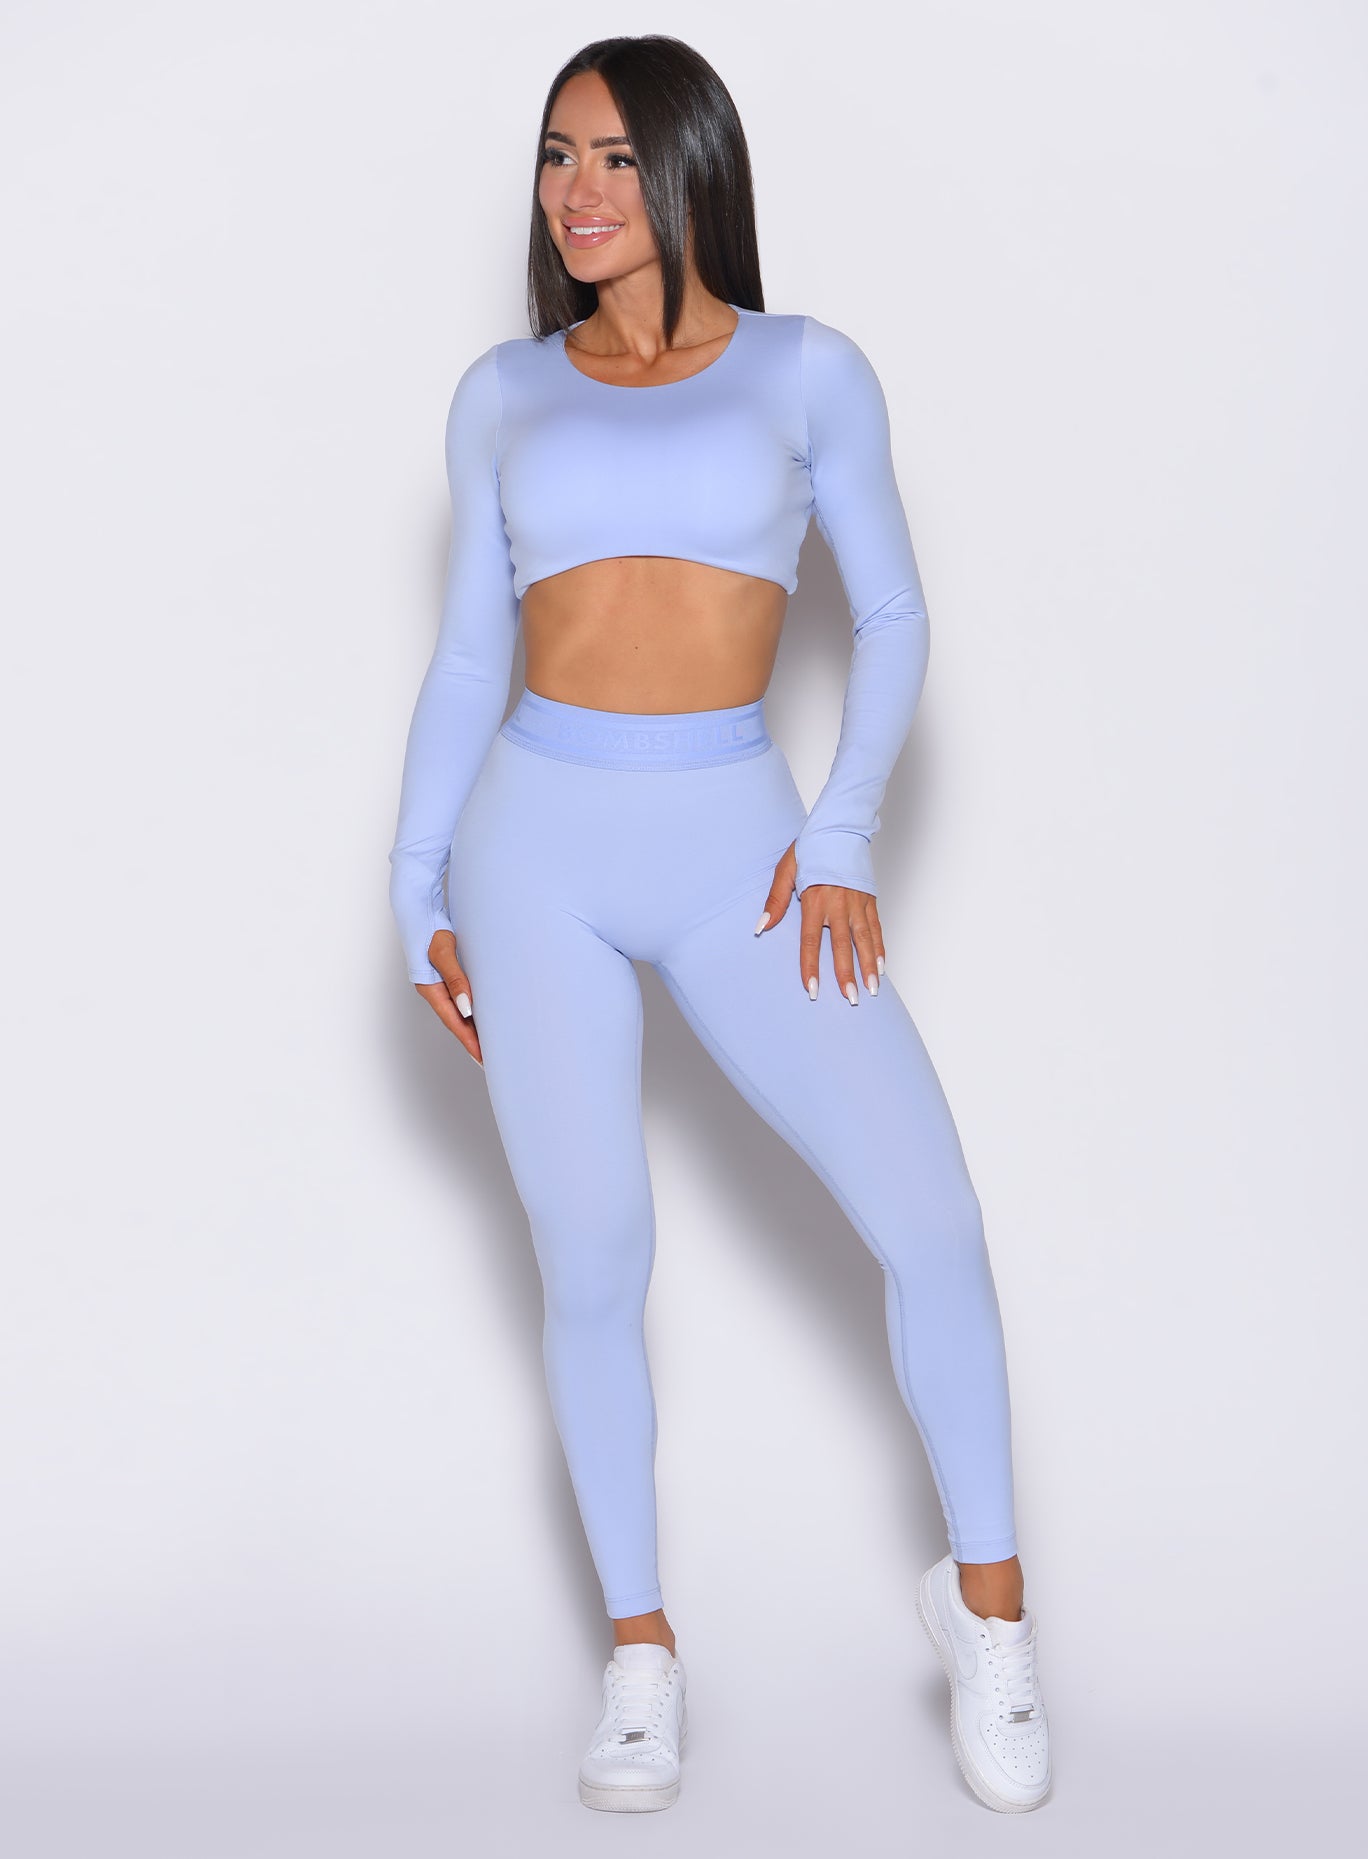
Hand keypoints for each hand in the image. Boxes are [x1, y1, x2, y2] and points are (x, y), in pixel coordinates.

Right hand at [414, 929, 483, 1064]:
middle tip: (490, 1059)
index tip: (483, 1058)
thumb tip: (467, 1008)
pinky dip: (472, 1011)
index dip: (469, 1041)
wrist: (420, 912)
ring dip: (473, 1028)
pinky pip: (460, 1000)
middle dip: (472, 1041)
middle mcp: (435, 991)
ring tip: (490, 1043)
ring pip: (458, 1013)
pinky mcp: (447, 976)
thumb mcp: (444, 954)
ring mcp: (440, 984)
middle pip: (456, 1022)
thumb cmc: (430, 931)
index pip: (454, 1023)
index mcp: (431, 990)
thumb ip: (456, 980)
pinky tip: (482, 1015)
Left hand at [754, 842, 883, 1002]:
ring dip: (868, 967)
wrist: (840, 827)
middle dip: (847, 975)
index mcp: (815, 900)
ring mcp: (857, 903)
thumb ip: (775, 901)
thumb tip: (761, 927)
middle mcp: (838, 904)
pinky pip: (876, 929)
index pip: (811, 941)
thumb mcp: (785, 870)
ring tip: (872, 989)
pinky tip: (880, 968)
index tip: (812, 990)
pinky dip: (879, 949)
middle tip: (852, 999)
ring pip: (865, 940)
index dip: (811, 967)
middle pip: (843, 946)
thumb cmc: (810, 848)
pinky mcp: (869, 900)